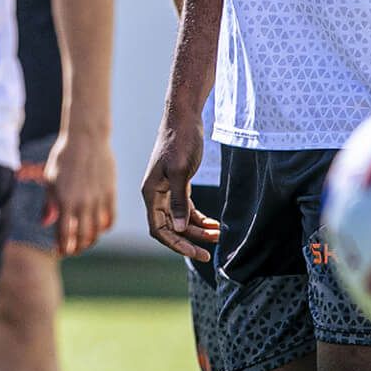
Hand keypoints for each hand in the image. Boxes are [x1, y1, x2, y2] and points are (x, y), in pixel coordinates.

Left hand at [45, 129, 116, 256]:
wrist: (86, 138)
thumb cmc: (64, 157)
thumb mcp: (50, 179)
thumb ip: (48, 203)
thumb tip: (45, 223)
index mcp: (64, 200)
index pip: (64, 234)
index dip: (63, 246)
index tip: (61, 250)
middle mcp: (82, 203)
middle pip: (83, 237)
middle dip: (77, 248)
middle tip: (74, 249)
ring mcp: (98, 199)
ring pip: (97, 231)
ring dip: (91, 240)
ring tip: (85, 241)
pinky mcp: (111, 193)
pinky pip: (110, 218)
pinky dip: (105, 227)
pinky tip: (99, 227)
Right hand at [140, 112, 219, 261]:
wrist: (184, 118)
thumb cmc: (180, 141)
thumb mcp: (180, 171)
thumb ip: (179, 201)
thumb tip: (178, 229)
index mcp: (151, 193)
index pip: (159, 229)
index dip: (176, 244)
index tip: (197, 252)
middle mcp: (156, 194)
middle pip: (170, 228)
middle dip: (190, 240)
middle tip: (210, 252)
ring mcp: (167, 190)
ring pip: (180, 220)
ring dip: (198, 230)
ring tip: (219, 235)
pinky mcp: (178, 184)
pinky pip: (187, 209)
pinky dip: (200, 218)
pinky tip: (215, 224)